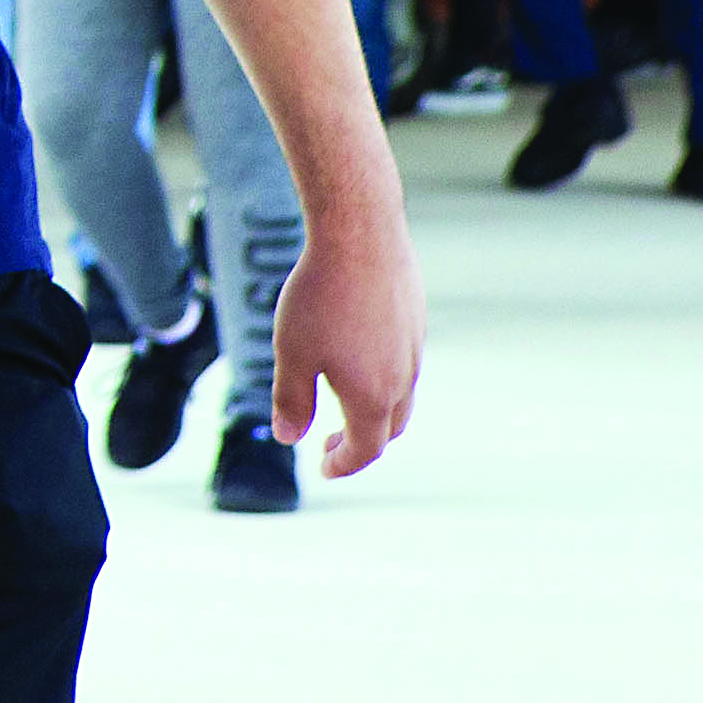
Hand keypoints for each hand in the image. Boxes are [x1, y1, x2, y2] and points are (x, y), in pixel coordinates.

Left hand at [268, 198, 425, 474]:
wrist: (360, 234)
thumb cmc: (320, 296)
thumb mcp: (293, 353)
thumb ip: (291, 400)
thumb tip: (287, 437)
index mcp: (373, 397)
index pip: (366, 450)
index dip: (343, 465)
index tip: (322, 468)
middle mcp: (403, 378)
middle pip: (390, 428)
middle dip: (360, 443)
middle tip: (328, 441)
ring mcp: (414, 349)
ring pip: (401, 396)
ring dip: (375, 411)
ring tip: (342, 403)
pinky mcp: (415, 320)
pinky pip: (404, 364)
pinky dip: (384, 379)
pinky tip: (357, 358)